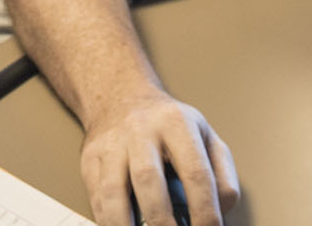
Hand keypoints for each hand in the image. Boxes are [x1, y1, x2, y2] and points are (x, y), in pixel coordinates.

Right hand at [79, 88, 239, 225]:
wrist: (121, 98)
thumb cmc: (168, 126)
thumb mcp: (205, 136)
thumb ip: (221, 175)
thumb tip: (219, 211)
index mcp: (177, 123)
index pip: (195, 172)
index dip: (204, 209)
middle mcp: (141, 129)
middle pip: (149, 179)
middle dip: (162, 221)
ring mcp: (112, 144)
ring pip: (114, 192)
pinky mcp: (90, 160)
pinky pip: (97, 198)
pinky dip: (110, 222)